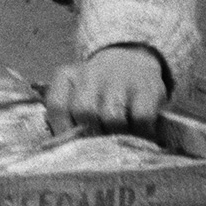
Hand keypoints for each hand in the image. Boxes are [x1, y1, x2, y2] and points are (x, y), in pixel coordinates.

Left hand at [44, 45, 165, 136]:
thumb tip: (62, 147)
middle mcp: (91, 74)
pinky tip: (140, 133)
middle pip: (84, 111)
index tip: (71, 145)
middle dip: (91, 133)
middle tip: (99, 145)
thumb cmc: (97, 89)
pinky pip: (141, 118)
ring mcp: (120, 79)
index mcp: (67, 76)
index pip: (57, 105)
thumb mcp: (74, 94)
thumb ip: (65, 116)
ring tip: (120, 140)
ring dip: (116, 135)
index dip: (63, 129)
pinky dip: (141, 132)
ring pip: (112, 117)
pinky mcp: (148, 89)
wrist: (131, 59)